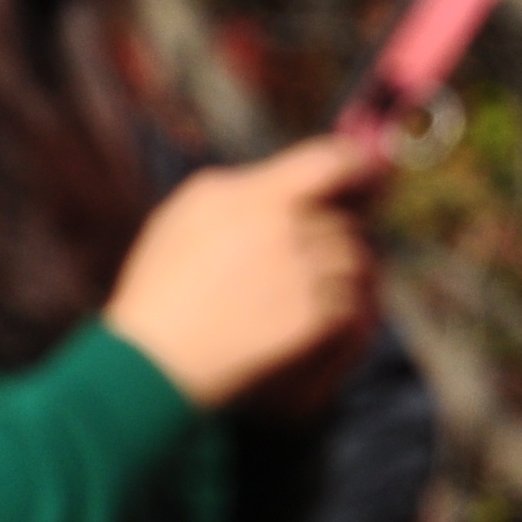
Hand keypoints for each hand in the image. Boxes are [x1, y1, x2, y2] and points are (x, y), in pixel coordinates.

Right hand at [104, 136, 379, 408]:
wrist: (156, 359)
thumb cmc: (161, 287)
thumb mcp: (185, 212)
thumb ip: (241, 189)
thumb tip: (284, 184)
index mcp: (253, 194)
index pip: (329, 162)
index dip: (356, 168)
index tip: (366, 178)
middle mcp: (283, 227)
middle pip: (343, 223)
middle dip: (336, 241)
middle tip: (318, 263)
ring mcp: (301, 273)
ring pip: (355, 264)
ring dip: (344, 279)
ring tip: (314, 298)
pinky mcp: (312, 318)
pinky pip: (352, 307)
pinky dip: (343, 316)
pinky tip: (317, 326)